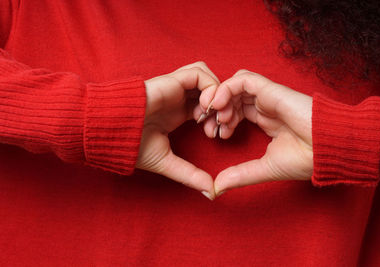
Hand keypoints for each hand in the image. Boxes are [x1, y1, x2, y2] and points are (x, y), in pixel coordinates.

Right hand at [136, 62, 219, 199]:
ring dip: (216, 94)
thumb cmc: (132, 144)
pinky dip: (209, 87)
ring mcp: (176, 87)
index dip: (218, 119)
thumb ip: (189, 174)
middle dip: (221, 107)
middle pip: (211, 90)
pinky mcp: (172, 80)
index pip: (208, 107)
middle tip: (217, 126)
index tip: (215, 135)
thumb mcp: (167, 162)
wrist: (111, 130)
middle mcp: (180, 98)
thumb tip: (212, 193)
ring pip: (207, 77)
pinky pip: (199, 73)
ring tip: (210, 115)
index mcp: (179, 113)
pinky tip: (203, 107)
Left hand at [198, 70, 312, 195]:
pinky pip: (243, 80)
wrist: (330, 149)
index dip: (220, 121)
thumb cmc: (307, 159)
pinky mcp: (271, 90)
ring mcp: (268, 97)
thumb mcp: (265, 168)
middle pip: (232, 98)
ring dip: (219, 99)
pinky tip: (219, 105)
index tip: (213, 136)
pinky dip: (227, 88)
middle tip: (208, 127)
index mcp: (265, 120)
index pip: (236, 111)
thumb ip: (241, 174)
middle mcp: (265, 106)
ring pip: (234, 86)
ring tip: (215, 118)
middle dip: (215, 111)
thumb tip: (217, 187)